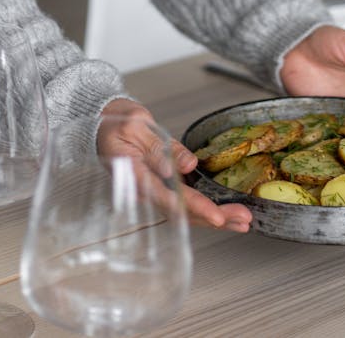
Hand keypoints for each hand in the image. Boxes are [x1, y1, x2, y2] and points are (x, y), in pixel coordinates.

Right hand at [99, 98, 251, 232]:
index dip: (195, 208)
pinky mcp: (161, 185)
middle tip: (242, 220)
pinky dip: (205, 208)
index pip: (169, 197)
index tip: (216, 215)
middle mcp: (146, 189)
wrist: (102, 124)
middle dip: (214, 218)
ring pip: (185, 212)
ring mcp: (153, 190)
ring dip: (214, 217)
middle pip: (182, 212)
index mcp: (136, 175)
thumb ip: (161, 147)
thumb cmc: (115, 123)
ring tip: (242, 221)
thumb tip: (188, 165)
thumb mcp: (136, 125)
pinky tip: (225, 213)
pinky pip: (184, 202)